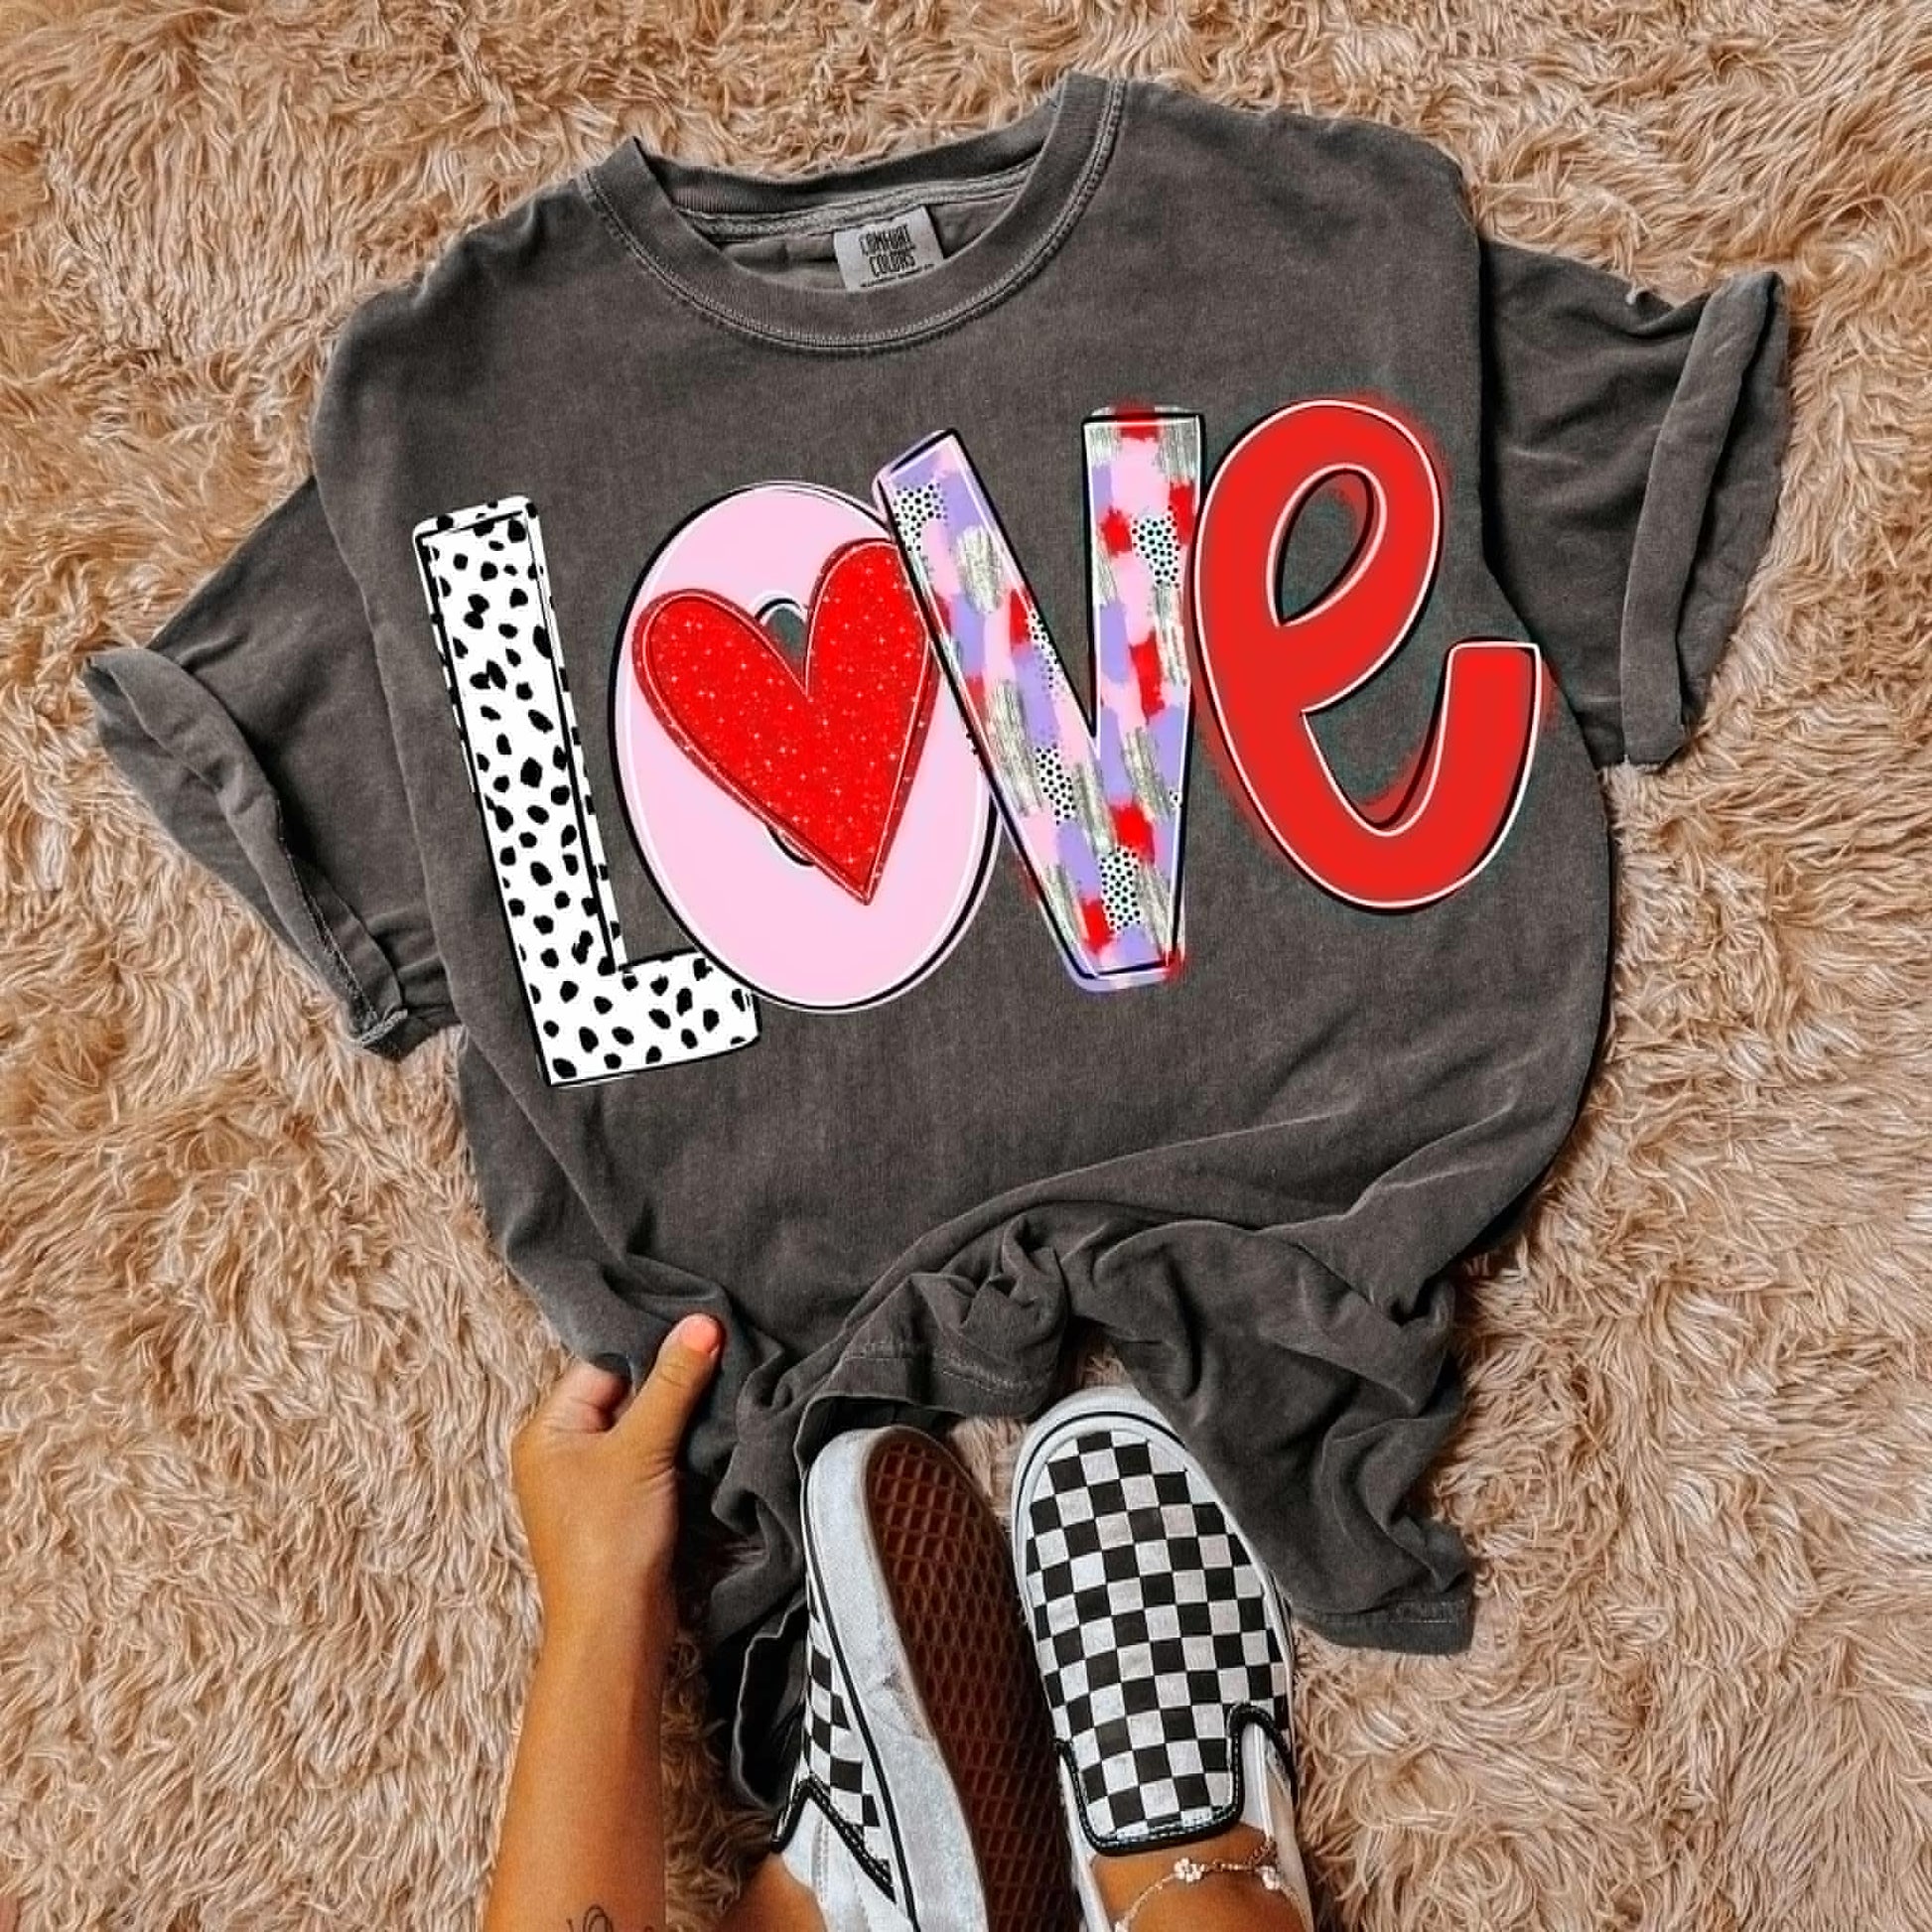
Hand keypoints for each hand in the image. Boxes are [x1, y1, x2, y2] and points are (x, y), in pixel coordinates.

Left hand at [508, 1314, 723, 1665]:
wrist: (615, 1631)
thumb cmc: (608, 1539)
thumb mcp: (641, 1449)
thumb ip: (673, 1383)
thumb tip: (703, 1322)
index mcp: (546, 1429)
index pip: (603, 1363)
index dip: (651, 1346)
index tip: (702, 1326)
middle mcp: (561, 1451)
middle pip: (624, 1392)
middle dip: (671, 1379)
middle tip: (723, 1350)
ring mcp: (591, 1482)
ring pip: (643, 1426)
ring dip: (680, 1415)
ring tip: (726, 1386)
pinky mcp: (622, 1507)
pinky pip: (653, 1458)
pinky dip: (681, 1447)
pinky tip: (715, 1432)